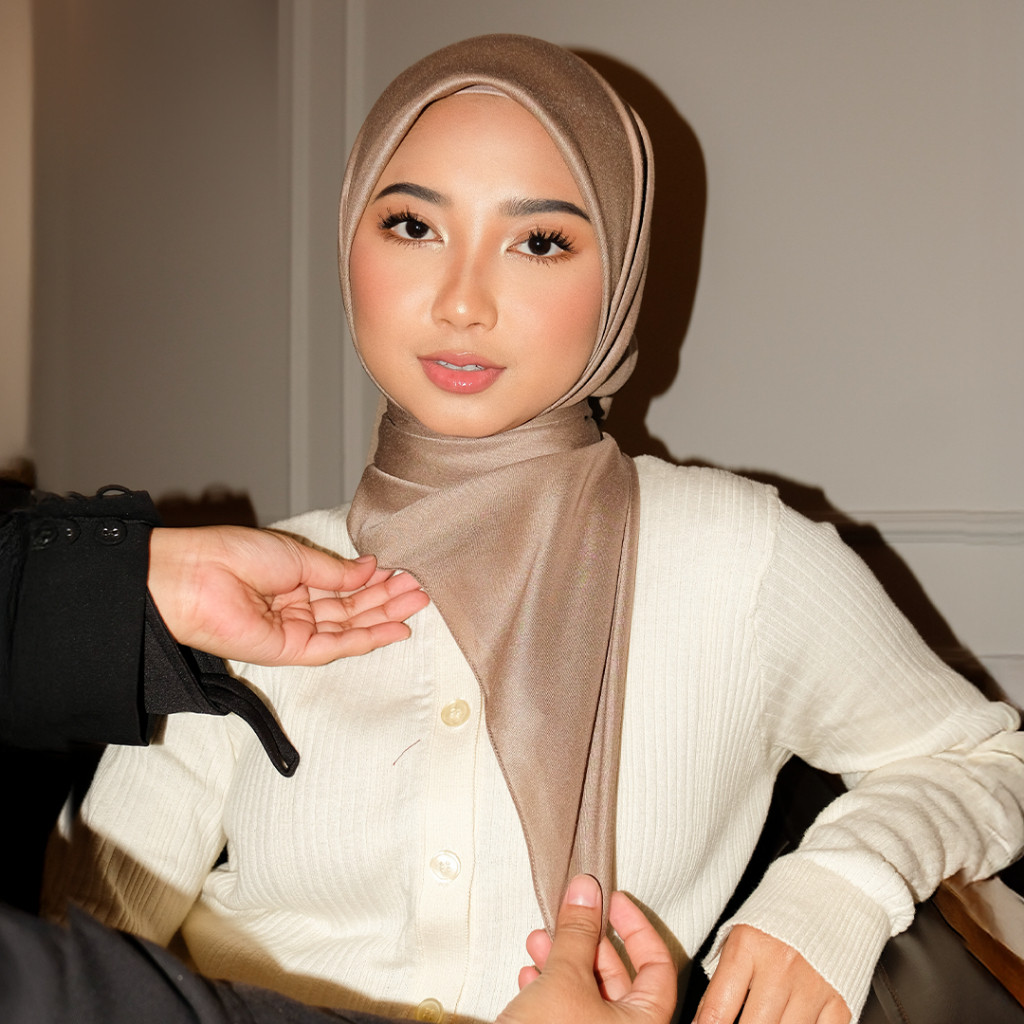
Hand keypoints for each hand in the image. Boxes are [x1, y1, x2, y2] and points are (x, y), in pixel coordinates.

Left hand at [148, 526, 427, 664]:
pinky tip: (392, 629)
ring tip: (415, 605)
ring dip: (383, 617)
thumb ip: (335, 571)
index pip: (343, 585)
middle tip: (419, 590)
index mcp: (293, 579)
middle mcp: (295, 606)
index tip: (402, 572)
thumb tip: (369, 569)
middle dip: (386, 599)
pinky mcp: (289, 650)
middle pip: (351, 608)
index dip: (373, 581)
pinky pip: (334, 646)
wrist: (194, 576)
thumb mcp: (296, 555)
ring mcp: (293, 630)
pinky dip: (365, 639)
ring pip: (348, 628)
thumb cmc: (232, 555)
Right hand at [496, 874, 676, 1023]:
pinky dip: (551, 989)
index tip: (612, 902)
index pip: (658, 964)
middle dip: (588, 943)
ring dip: (563, 961)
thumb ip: (578, 931)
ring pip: (589, 994)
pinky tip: (530, 975)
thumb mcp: (565, 977)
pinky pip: (569, 1013)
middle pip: (619, 978)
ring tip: (540, 941)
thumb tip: (587, 892)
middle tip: (572, 917)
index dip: (635, 927)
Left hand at [695, 925, 849, 1023]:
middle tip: (740, 1022)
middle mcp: (780, 967)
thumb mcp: (737, 938)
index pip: (717, 1010)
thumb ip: (721, 981)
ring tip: (764, 1019)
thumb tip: (706, 1021)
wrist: (826, 895)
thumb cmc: (773, 920)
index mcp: (747, 946)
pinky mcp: (840, 1002)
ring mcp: (812, 986)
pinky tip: (791, 1021)